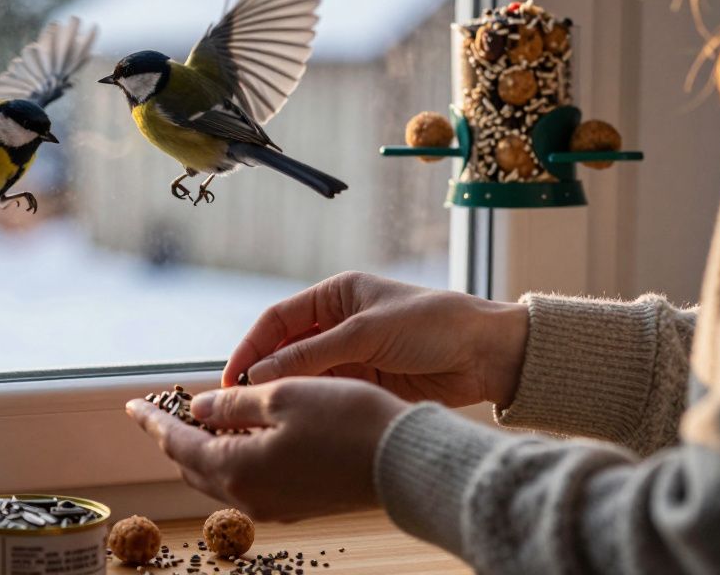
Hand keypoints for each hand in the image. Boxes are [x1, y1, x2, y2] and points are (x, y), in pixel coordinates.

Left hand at [126, 378, 407, 520]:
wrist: (406, 464)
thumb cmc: (347, 423)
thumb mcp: (282, 397)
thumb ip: (232, 405)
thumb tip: (199, 408)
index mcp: (235, 468)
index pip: (177, 442)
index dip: (152, 420)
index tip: (132, 405)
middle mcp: (248, 495)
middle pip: (192, 464)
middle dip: (173, 435)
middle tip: (159, 411)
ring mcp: (273, 504)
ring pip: (219, 475)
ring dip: (202, 447)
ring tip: (197, 418)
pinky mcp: (296, 503)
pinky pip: (246, 481)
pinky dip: (231, 457)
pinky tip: (239, 436)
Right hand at [224, 272, 528, 408]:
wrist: (488, 355)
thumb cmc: (434, 324)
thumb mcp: (366, 332)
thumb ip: (312, 354)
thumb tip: (260, 374)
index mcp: (335, 296)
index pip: (277, 320)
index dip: (251, 347)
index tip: (231, 377)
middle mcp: (337, 325)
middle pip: (285, 351)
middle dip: (261, 375)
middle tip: (237, 405)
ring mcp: (350, 357)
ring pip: (303, 378)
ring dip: (283, 395)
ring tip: (260, 418)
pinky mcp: (364, 385)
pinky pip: (326, 396)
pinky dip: (309, 408)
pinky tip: (294, 422)